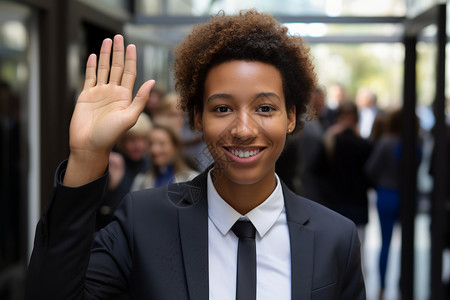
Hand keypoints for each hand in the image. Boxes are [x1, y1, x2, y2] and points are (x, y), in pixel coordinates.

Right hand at [64, 35, 154, 185]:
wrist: (89, 145)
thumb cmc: (110, 135)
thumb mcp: (129, 117)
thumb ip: (141, 99)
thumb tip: (152, 81)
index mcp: (125, 97)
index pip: (129, 73)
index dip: (131, 59)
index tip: (132, 45)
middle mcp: (113, 93)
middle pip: (116, 67)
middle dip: (118, 52)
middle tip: (119, 36)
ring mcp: (100, 93)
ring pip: (103, 69)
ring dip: (105, 55)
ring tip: (107, 41)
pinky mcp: (86, 96)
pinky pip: (90, 77)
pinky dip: (91, 66)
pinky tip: (93, 55)